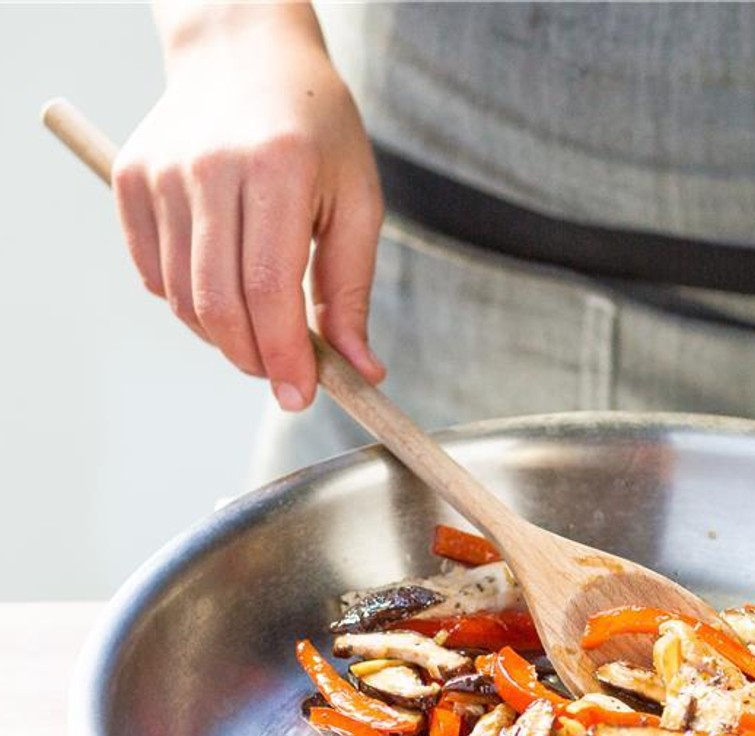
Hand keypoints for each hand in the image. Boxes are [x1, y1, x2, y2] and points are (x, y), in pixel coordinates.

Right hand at [113, 5, 383, 409]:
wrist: (247, 57)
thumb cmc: (317, 131)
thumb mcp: (358, 201)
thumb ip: (352, 290)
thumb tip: (360, 372)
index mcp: (277, 168)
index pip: (271, 290)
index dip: (285, 356)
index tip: (302, 396)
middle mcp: (210, 166)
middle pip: (218, 303)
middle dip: (253, 358)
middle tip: (284, 374)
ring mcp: (161, 171)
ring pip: (180, 297)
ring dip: (222, 337)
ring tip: (260, 331)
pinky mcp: (131, 178)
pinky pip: (153, 274)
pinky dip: (187, 304)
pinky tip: (223, 292)